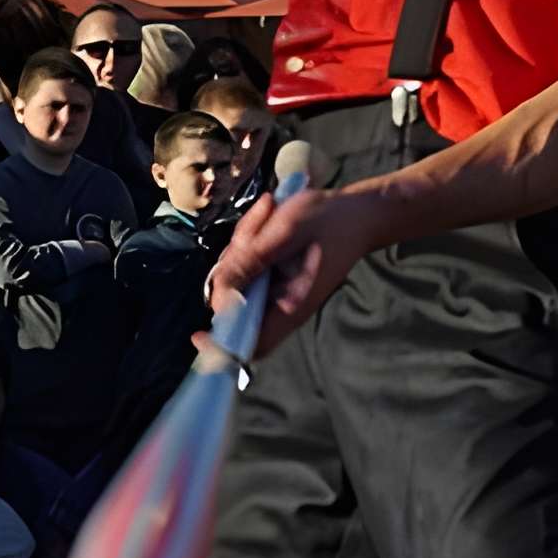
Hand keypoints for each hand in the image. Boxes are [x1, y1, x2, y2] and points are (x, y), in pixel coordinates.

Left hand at [204, 178, 391, 357]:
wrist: (359, 211)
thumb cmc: (328, 221)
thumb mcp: (286, 231)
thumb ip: (250, 261)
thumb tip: (218, 292)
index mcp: (288, 306)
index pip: (248, 344)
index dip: (220, 346)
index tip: (198, 334)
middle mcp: (280, 303)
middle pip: (236, 301)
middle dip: (234, 263)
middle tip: (253, 230)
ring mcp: (277, 287)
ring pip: (239, 277)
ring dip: (243, 244)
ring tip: (268, 213)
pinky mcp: (275, 272)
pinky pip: (249, 264)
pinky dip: (250, 240)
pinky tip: (268, 215)